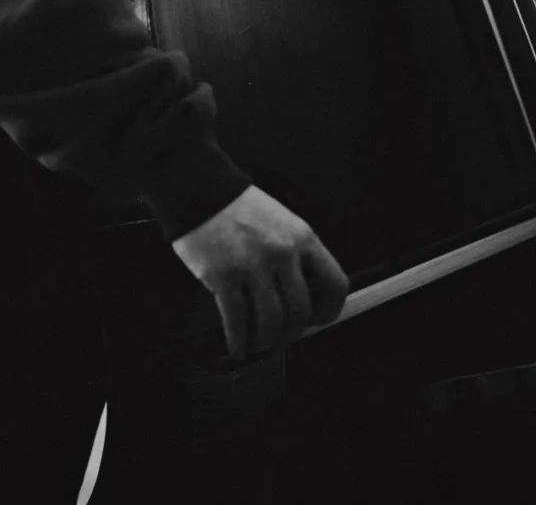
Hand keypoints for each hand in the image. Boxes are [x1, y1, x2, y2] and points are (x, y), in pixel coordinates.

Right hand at [171, 184, 348, 360]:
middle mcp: (282, 253)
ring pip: (271, 323)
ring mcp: (252, 265)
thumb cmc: (238, 208)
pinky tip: (237, 346)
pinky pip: (238, 323)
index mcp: (302, 238)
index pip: (335, 285)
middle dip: (290, 333)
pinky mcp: (224, 277)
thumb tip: (303, 301)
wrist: (199, 189)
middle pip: (300, 312)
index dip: (328, 311)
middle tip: (279, 336)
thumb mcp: (281, 222)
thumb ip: (296, 257)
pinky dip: (239, 342)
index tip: (316, 319)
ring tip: (257, 343)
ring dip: (265, 342)